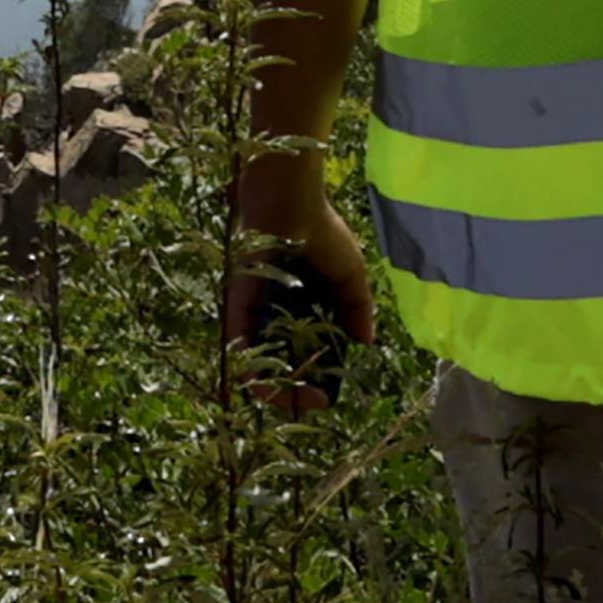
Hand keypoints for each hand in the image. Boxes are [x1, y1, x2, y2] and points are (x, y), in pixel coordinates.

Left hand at [222, 154, 380, 380]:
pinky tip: (263, 385)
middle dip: (291, 390)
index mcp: (303, 307)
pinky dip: (248, 364)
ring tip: (290, 400)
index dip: (314, 379)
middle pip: (278, 363)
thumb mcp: (350, 275)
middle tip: (309, 402)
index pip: (305, 353)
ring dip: (270, 385)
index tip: (325, 396)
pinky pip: (237, 340)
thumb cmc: (321, 231)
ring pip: (255, 359)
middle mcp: (276, 312)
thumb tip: (366, 343)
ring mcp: (254, 309)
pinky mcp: (236, 301)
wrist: (289, 199)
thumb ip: (357, 309)